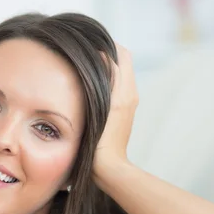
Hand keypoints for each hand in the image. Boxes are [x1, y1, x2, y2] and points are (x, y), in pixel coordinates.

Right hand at [93, 44, 138, 175]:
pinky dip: (104, 79)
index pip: (122, 54)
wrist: (108, 167)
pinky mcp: (121, 111)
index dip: (106, 45)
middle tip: (84, 53)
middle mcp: (130, 94)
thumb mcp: (100, 108)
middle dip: (106, 53)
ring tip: (83, 66)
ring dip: (104, 66)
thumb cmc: (101, 142)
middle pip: (121, 61)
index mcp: (126, 91)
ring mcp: (127, 103)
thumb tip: (101, 56)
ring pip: (118, 73)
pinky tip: (87, 85)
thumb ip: (104, 80)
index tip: (88, 45)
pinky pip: (115, 86)